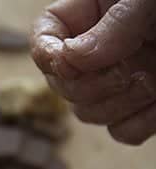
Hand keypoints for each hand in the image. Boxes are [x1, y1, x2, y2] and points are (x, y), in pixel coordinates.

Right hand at [33, 0, 155, 144]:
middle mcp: (94, 53)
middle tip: (131, 66)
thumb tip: (73, 59)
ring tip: (154, 76)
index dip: (49, 57)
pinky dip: (143, 121)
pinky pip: (123, 132)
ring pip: (89, 115)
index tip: (73, 60)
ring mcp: (116, 83)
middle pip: (64, 87)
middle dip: (95, 84)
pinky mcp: (141, 108)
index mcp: (85, 17)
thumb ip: (114, 25)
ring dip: (121, 103)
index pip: (42, 42)